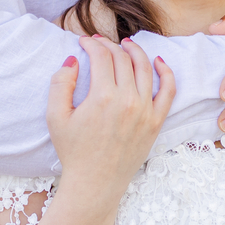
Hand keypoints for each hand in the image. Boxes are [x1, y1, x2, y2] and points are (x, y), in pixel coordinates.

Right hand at [48, 36, 175, 196]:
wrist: (95, 183)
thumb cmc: (74, 151)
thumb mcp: (55, 117)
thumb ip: (60, 83)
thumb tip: (72, 59)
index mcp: (102, 97)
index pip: (101, 56)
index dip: (91, 44)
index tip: (84, 42)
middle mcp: (128, 100)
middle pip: (122, 59)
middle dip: (109, 45)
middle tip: (100, 43)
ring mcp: (145, 111)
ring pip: (145, 68)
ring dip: (135, 51)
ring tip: (125, 45)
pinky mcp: (156, 121)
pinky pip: (168, 90)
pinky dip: (166, 72)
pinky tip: (158, 61)